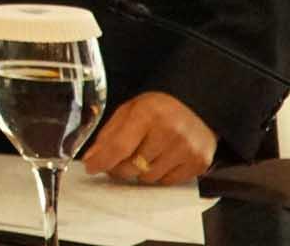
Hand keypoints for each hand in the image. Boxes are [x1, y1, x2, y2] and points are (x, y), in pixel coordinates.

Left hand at [82, 91, 216, 185]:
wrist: (197, 108)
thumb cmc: (158, 109)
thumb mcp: (129, 111)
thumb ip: (109, 134)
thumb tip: (92, 159)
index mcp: (148, 114)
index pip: (120, 147)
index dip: (103, 161)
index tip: (91, 167)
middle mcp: (170, 132)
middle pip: (132, 166)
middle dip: (119, 167)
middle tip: (117, 160)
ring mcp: (187, 149)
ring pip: (148, 177)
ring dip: (140, 171)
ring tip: (144, 154)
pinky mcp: (199, 163)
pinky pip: (167, 182)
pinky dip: (159, 174)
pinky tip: (161, 159)